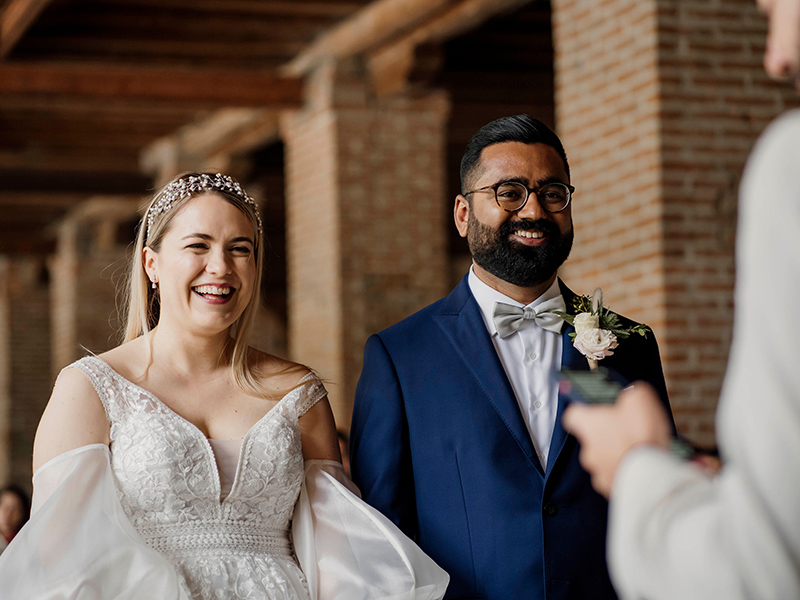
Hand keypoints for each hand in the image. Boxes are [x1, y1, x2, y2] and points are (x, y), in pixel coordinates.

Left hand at [562, 382, 671, 497]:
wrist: (651, 476)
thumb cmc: (640, 436)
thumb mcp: (639, 399)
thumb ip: (630, 394)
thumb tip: (631, 395)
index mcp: (587, 424)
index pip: (574, 414)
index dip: (586, 410)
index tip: (597, 408)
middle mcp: (587, 449)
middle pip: (592, 438)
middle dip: (608, 435)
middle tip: (628, 431)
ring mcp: (597, 471)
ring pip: (604, 459)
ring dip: (617, 455)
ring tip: (639, 451)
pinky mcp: (611, 489)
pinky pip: (616, 477)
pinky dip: (626, 472)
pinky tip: (641, 467)